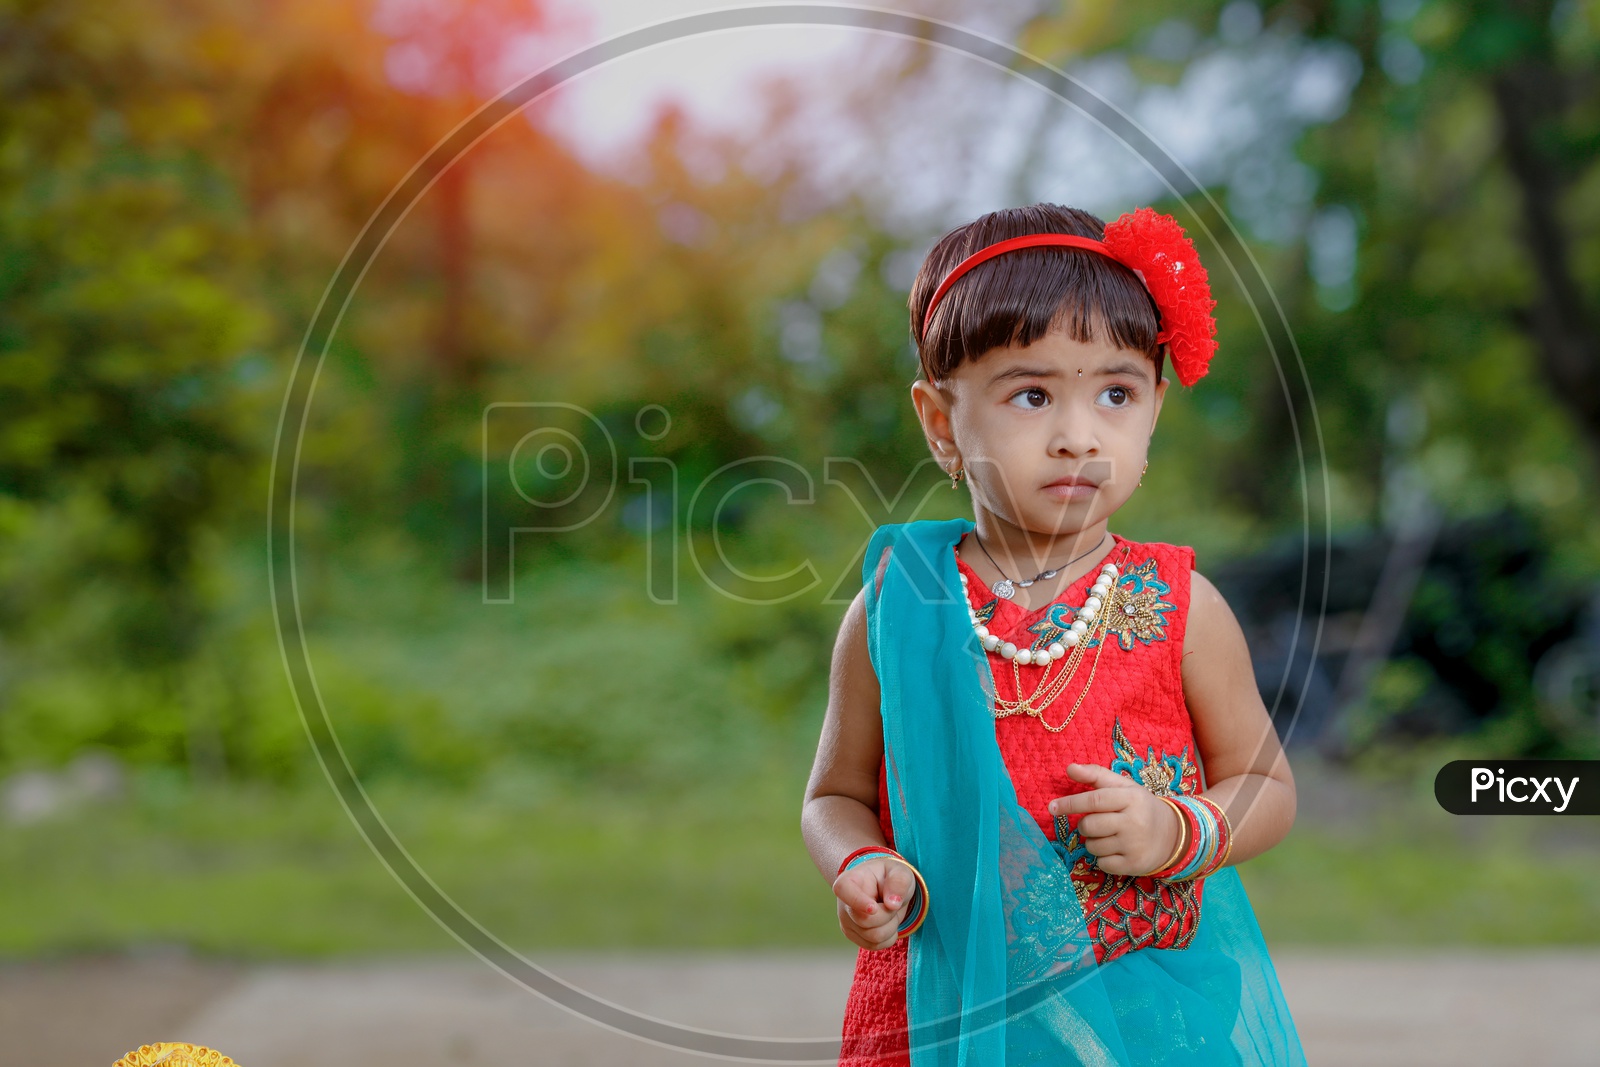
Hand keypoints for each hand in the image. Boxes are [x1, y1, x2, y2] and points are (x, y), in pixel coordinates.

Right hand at [832, 856, 915, 950]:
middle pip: (865, 921)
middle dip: (888, 915)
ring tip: (889, 911)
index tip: (874, 908)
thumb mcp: (900, 872)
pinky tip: (887, 923)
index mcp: (849, 880)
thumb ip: (899, 882)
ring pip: (873, 937)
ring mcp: (846, 922)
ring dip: (890, 926)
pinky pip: (875, 946)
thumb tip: (892, 904)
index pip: (844, 891)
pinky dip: (888, 937)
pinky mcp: (853, 937)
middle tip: (892, 903)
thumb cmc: (890, 877)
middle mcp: (843, 903)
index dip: (858, 902)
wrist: (884, 888)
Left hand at [1047, 763, 1181, 876]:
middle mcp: (1134, 822)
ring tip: (1111, 836)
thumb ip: (1096, 775)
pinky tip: (1117, 850)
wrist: (1172, 835)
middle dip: (1085, 825)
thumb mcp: (1123, 787)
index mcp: (1131, 798)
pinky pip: (1102, 863)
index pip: (1094, 800)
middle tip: (1097, 823)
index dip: (1070, 803)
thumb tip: (1069, 768)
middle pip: (1089, 825)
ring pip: (1093, 846)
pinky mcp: (1134, 865)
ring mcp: (1135, 845)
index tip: (1052, 807)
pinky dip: (1103, 858)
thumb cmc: (1140, 807)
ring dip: (1094, 842)